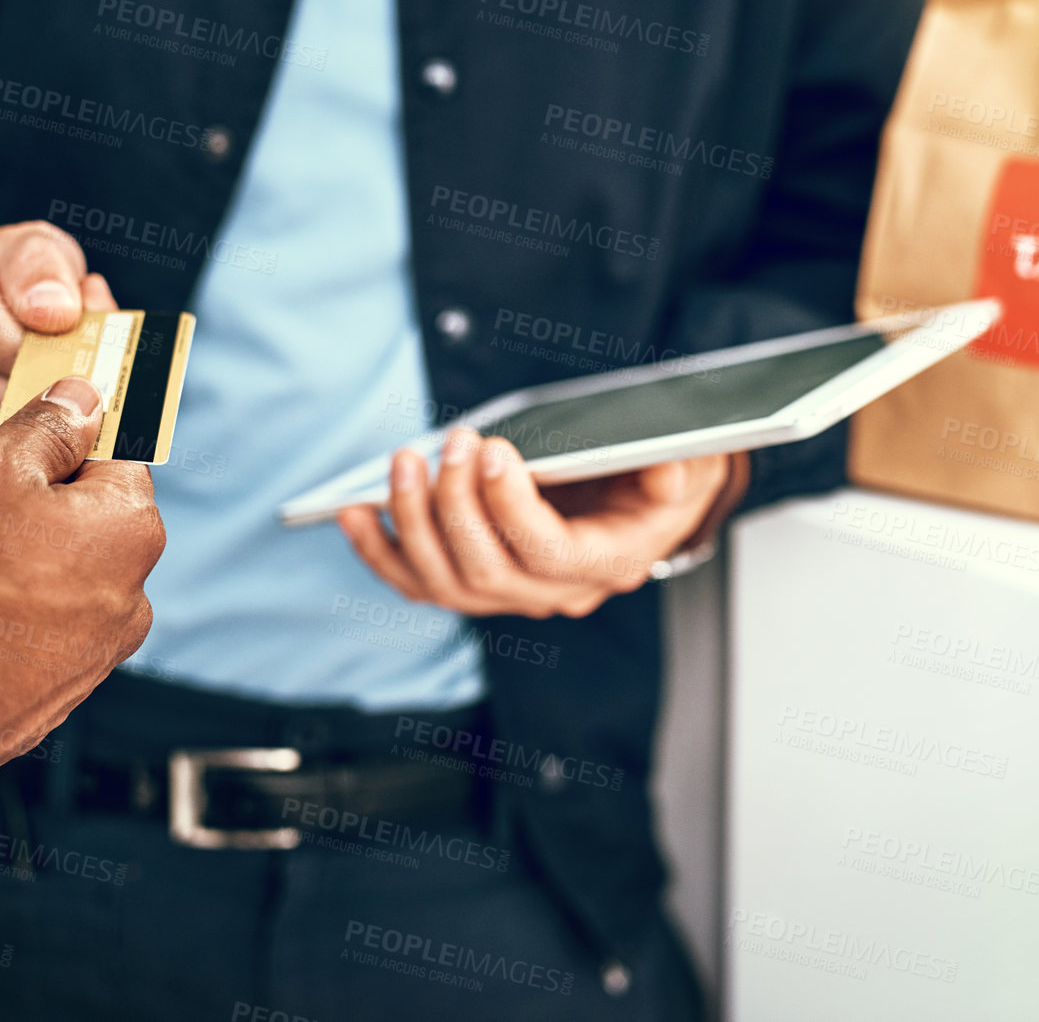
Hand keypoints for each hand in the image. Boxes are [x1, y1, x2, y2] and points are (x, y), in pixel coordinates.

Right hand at [0, 220, 116, 455]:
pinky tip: (42, 404)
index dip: (72, 353)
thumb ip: (43, 268)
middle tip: (92, 365)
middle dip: (68, 385)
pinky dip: (37, 435)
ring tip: (65, 376)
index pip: (28, 357)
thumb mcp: (27, 246)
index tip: (95, 345)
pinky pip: (11, 452)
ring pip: (23, 435)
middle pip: (27, 402)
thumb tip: (56, 313)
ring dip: (56, 413)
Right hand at [0, 377, 165, 771]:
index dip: (56, 442)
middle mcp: (133, 594)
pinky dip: (3, 611)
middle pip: (83, 515)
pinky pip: (37, 623)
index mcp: (131, 529)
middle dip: (27, 503)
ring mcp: (100, 648)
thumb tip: (83, 399)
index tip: (12, 445)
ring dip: (13, 557)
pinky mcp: (61, 687)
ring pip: (56, 569)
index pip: (110, 455)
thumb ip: (46, 427)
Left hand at [338, 428, 747, 619]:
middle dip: (458, 504)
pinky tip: (351, 513)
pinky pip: (418, 582)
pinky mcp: (474, 584)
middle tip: (453, 442)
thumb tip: (668, 470)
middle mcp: (554, 594)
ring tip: (403, 461)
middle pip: (487, 570)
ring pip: (445, 583)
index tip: (495, 452)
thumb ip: (677, 469)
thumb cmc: (656, 479)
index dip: (513, 508)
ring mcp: (509, 595)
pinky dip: (379, 552)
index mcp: (607, 564)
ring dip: (412, 522)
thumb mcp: (687, 465)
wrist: (643, 506)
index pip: (549, 554)